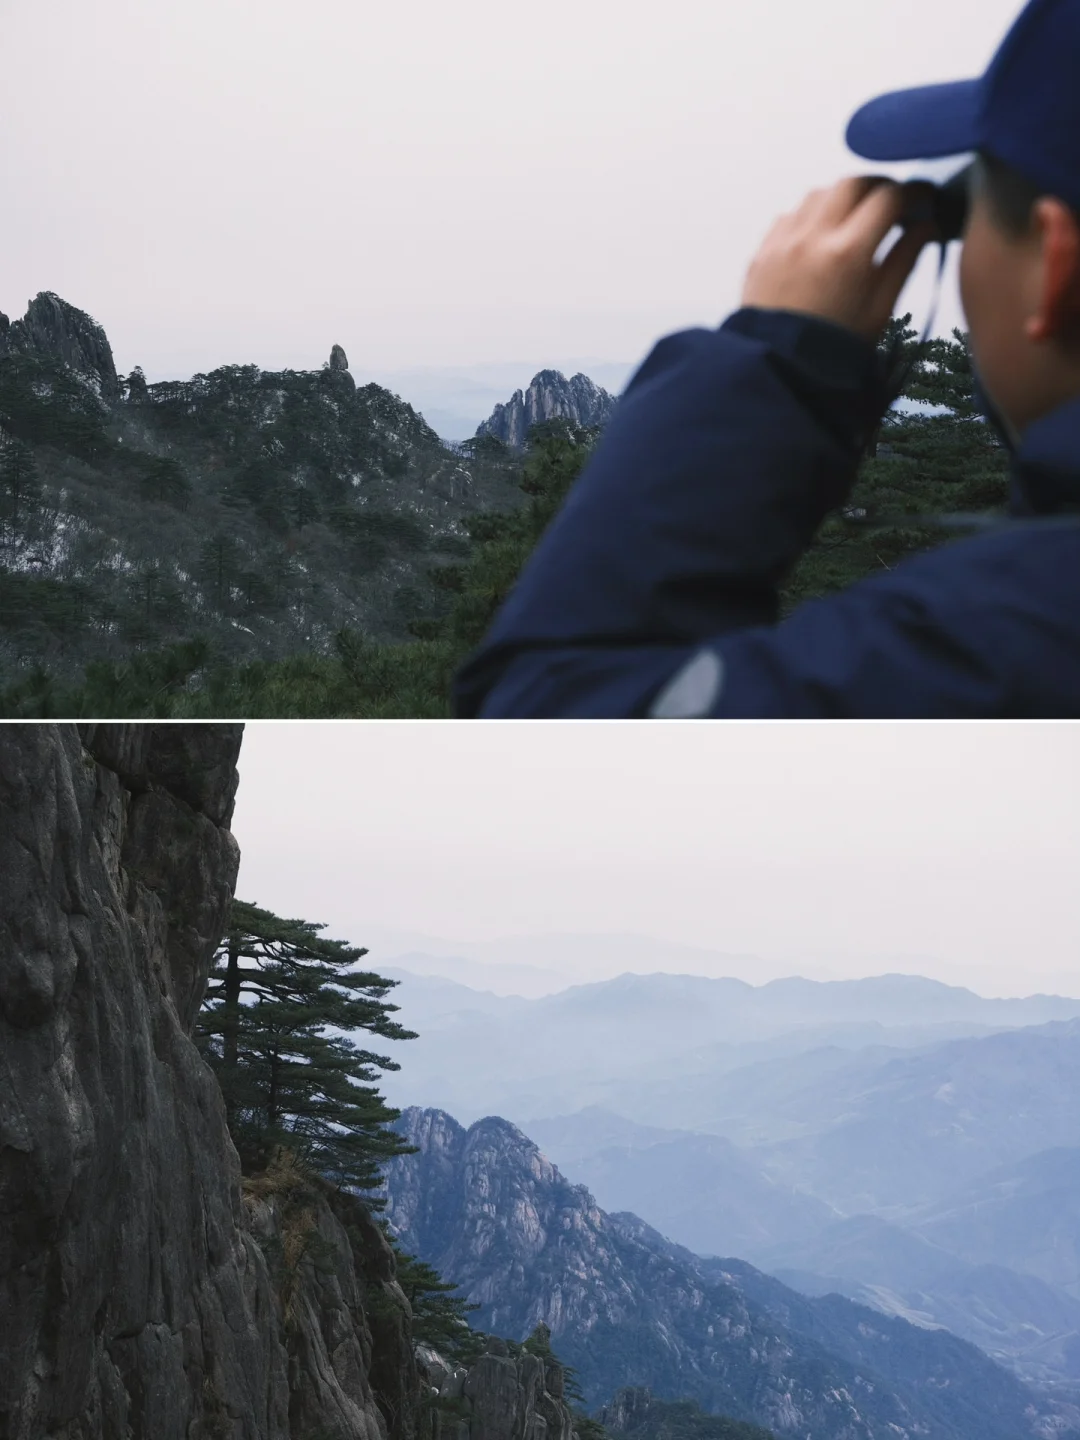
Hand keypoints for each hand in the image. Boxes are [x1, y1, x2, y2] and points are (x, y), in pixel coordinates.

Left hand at [740, 176, 938, 343]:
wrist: (779, 372)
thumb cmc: (835, 348)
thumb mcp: (881, 308)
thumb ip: (905, 259)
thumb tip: (926, 225)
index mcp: (848, 253)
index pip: (889, 197)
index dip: (914, 192)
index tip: (924, 199)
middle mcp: (812, 238)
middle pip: (853, 183)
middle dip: (879, 187)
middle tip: (893, 203)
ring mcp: (782, 243)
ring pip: (819, 193)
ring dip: (843, 197)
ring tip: (856, 219)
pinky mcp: (762, 252)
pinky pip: (790, 215)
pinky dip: (812, 215)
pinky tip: (822, 236)